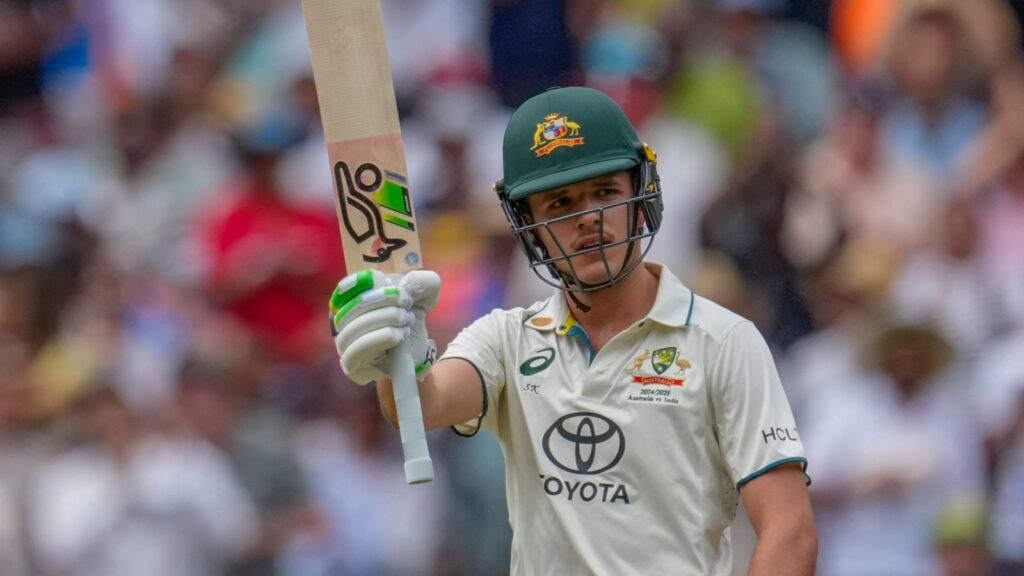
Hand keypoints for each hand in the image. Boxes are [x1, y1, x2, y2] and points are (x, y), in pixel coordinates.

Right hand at [329, 269, 440, 384]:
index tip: (381, 278)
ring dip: (384, 319)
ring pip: (355, 327)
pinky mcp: (350, 364)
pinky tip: (399, 336)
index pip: (344, 289)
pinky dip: (381, 338)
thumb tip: (409, 282)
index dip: (359, 282)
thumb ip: (420, 283)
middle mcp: (342, 322)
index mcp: (352, 302)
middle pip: (354, 306)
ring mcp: (343, 344)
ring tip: (407, 320)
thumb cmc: (409, 322)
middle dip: (383, 300)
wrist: (414, 356)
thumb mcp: (419, 299)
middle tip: (407, 302)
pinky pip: (358, 349)